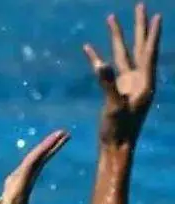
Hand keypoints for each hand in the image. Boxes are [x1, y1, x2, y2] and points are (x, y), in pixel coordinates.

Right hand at [0, 130, 69, 203]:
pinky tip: (18, 175)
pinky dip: (22, 174)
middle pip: (36, 169)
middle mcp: (19, 199)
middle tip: (64, 134)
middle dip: (48, 150)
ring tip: (46, 149)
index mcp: (16, 197)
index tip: (62, 133)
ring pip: (29, 176)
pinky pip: (17, 186)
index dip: (44, 148)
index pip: (32, 166)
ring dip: (38, 161)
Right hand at [83, 3, 161, 146]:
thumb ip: (108, 84)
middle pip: (139, 47)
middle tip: (140, 7)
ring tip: (111, 20)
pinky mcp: (116, 91)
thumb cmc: (119, 130)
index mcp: (145, 83)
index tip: (155, 15)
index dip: (152, 33)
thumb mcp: (114, 106)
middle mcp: (139, 80)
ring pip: (123, 55)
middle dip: (138, 27)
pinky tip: (89, 50)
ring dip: (117, 38)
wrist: (117, 147)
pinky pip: (107, 69)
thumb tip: (100, 64)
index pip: (149, 52)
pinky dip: (98, 58)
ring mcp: (127, 85)